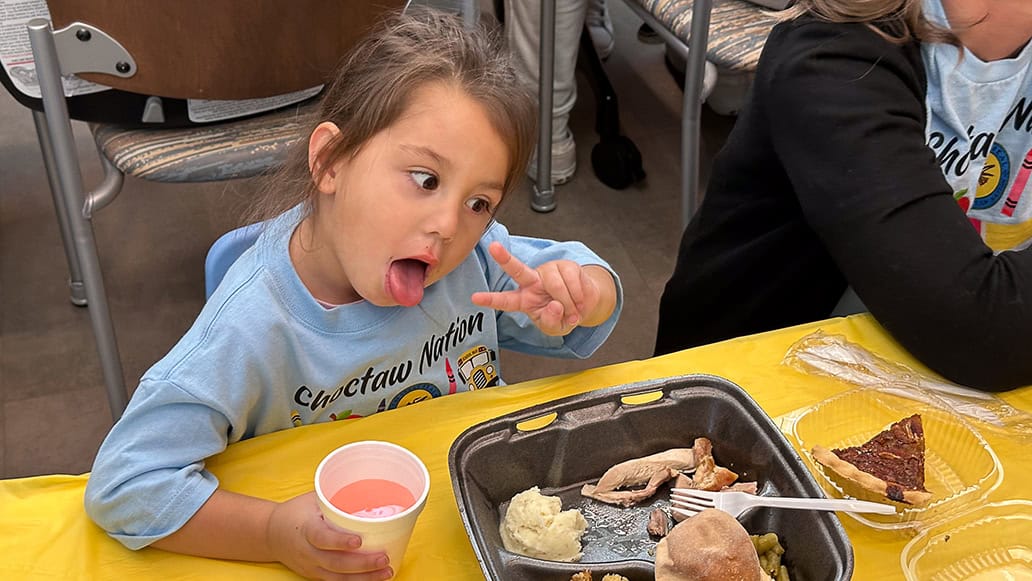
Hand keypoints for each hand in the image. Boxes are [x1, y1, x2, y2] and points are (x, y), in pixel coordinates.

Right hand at [267, 492, 392, 579]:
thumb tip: (368, 485)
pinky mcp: (315, 575)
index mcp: (305, 529)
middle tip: (383, 558)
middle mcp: (307, 552)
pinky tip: (374, 579)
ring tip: (387, 571)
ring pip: (338, 577)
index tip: (359, 541)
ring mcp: (311, 566)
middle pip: (334, 562)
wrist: (270, 534)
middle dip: (361, 564)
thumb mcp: (312, 499)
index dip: (340, 541)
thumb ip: (335, 497)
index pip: (321, 538)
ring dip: (364, 577)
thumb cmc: (296, 512)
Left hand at [471, 241, 612, 335]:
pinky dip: (578, 296)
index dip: (491, 299)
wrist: (585, 306)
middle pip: (517, 270)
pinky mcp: (566, 265)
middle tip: (494, 247)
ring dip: (568, 303)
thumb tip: (555, 306)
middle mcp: (533, 282)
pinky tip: (579, 301)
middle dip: (504, 258)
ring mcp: (549, 272)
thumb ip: (551, 320)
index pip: (505, 300)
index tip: (475, 298)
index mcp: (524, 299)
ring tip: (573, 311)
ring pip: (555, 284)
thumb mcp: (555, 328)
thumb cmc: (564, 316)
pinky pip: (571, 280)